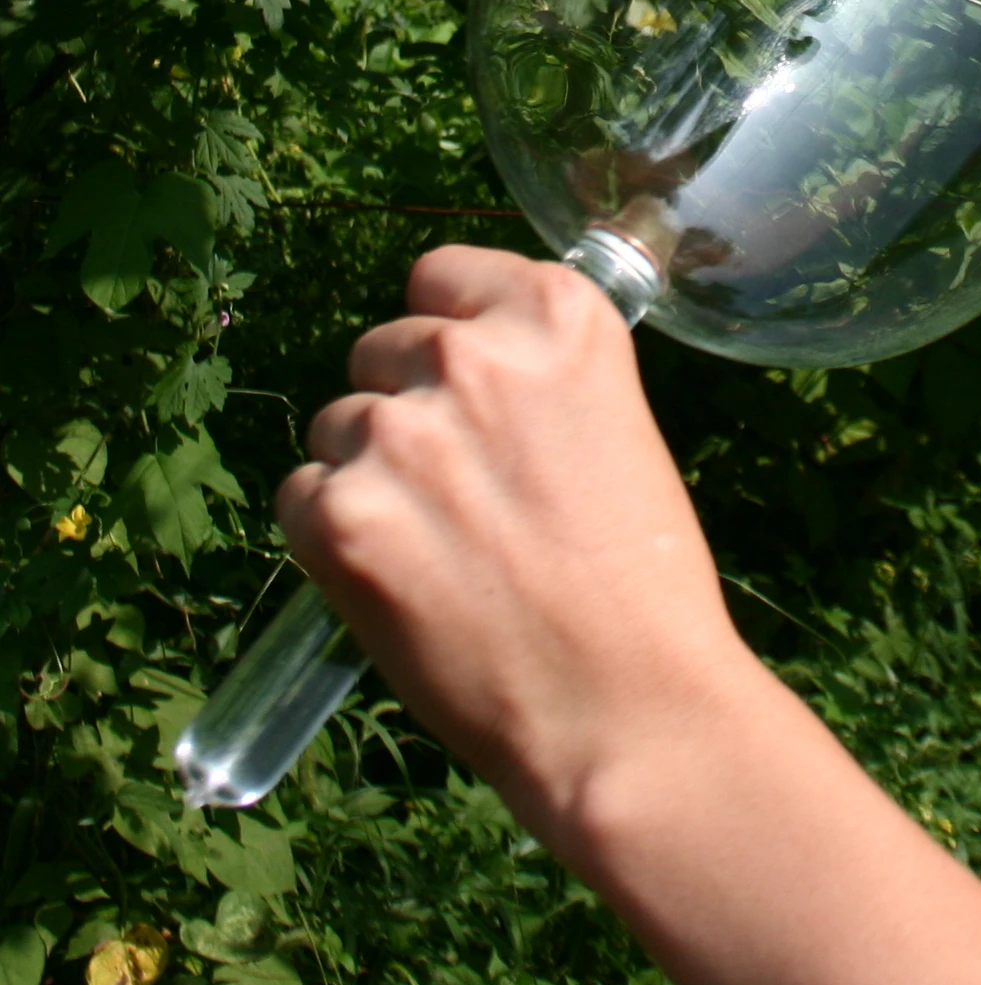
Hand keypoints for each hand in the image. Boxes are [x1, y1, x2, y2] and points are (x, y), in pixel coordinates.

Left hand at [279, 250, 980, 984]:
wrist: (647, 721)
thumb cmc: (676, 610)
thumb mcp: (642, 466)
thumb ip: (579, 394)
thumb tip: (546, 338)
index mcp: (578, 319)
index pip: (457, 264)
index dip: (455, 330)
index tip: (476, 382)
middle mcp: (492, 340)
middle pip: (384, 343)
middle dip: (411, 416)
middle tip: (482, 512)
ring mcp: (417, 414)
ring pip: (335, 424)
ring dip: (374, 487)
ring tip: (461, 570)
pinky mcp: (358, 498)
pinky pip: (299, 498)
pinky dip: (335, 553)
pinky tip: (412, 598)